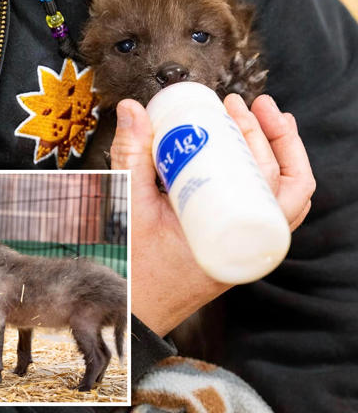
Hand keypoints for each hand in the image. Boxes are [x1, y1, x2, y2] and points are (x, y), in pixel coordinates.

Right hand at [112, 93, 314, 336]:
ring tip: (256, 121)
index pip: (277, 184)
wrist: (130, 308)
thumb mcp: (130, 207)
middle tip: (243, 105)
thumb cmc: (132, 268)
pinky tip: (248, 158)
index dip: (266, 137)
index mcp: (236, 242)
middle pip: (284, 183)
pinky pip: (263, 213)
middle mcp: (251, 248)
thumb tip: (133, 110)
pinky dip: (263, 182)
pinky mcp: (232, 247)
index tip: (239, 107)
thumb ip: (130, 157)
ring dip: (275, 157)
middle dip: (269, 135)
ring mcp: (245, 249)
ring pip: (280, 198)